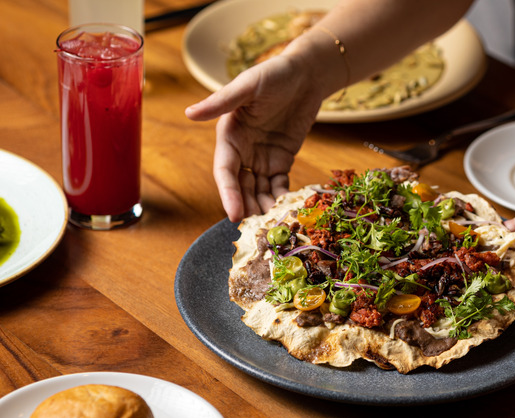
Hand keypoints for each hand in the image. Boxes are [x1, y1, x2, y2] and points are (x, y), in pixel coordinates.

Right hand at [185, 54, 324, 221]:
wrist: (307, 73)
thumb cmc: (273, 74)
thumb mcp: (247, 86)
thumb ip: (221, 102)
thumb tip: (189, 113)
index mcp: (229, 134)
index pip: (225, 170)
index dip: (228, 193)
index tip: (235, 214)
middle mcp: (243, 149)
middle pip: (241, 186)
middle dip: (247, 206)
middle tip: (258, 227)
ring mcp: (262, 157)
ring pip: (260, 190)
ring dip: (264, 206)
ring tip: (274, 224)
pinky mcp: (282, 159)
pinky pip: (279, 184)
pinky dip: (281, 198)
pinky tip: (287, 210)